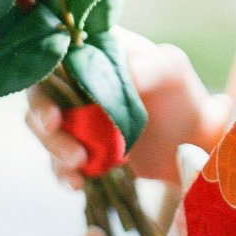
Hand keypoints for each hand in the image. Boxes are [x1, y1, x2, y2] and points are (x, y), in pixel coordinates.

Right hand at [26, 26, 230, 186]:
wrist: (193, 141)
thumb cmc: (183, 96)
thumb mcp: (170, 71)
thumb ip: (143, 67)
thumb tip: (109, 73)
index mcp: (96, 51)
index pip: (54, 57)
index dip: (44, 83)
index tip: (55, 114)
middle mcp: (79, 79)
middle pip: (41, 95)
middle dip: (44, 122)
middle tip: (65, 142)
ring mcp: (77, 114)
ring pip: (45, 129)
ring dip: (55, 149)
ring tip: (80, 166)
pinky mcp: (80, 144)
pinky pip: (58, 159)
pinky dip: (62, 172)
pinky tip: (77, 183)